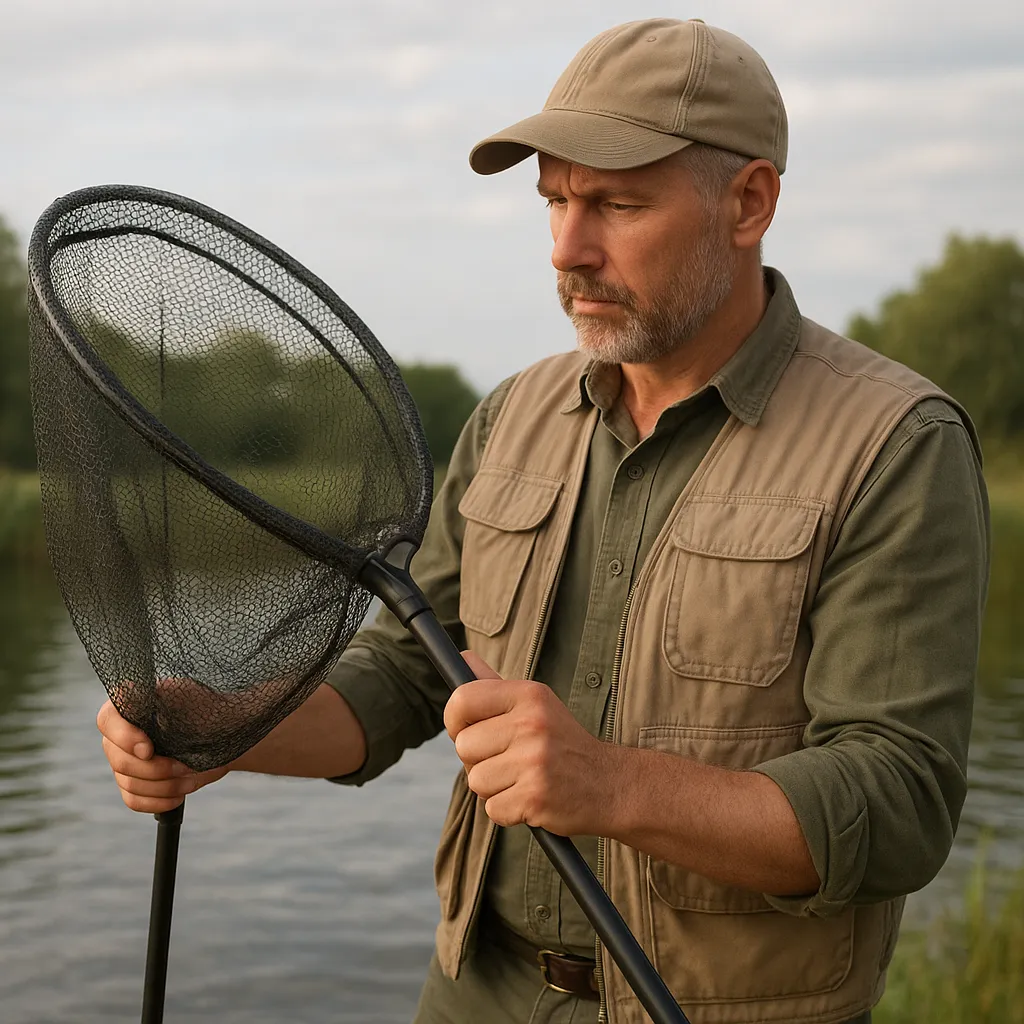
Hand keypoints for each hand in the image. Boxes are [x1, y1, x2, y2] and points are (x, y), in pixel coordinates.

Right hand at [97, 699, 228, 813]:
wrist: (220, 732)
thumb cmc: (205, 708)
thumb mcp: (189, 694)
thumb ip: (164, 694)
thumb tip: (139, 698)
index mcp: (129, 706)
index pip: (107, 720)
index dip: (124, 739)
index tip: (149, 750)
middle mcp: (119, 734)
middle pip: (119, 761)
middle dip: (157, 769)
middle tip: (186, 766)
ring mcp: (123, 760)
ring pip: (129, 783)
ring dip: (164, 786)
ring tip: (191, 778)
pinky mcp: (132, 783)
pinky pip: (134, 800)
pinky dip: (158, 802)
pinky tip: (178, 796)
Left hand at [443, 652, 617, 835]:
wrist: (610, 784)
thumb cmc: (563, 743)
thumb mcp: (537, 704)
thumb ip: (496, 685)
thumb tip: (463, 658)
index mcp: (529, 695)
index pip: (462, 699)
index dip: (454, 720)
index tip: (464, 730)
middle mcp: (531, 724)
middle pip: (464, 746)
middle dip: (478, 760)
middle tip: (509, 760)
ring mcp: (534, 761)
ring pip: (475, 781)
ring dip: (494, 787)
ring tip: (522, 779)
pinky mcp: (535, 797)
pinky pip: (492, 809)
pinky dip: (507, 810)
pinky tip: (530, 798)